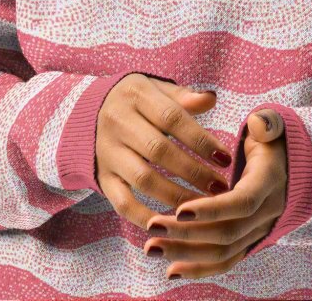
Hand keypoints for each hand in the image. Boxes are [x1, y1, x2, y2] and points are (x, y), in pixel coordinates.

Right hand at [95, 74, 233, 229]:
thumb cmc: (136, 102)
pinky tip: (171, 223)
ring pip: (144, 179)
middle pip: (159, 150)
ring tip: (204, 206)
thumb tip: (211, 99)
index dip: (201, 140)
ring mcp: (107, 152)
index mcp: (136, 94)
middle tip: (220, 187)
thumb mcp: (155, 89)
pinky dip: (146, 217)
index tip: (225, 158)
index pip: (172, 118)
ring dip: (177, 196)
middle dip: (194, 171)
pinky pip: (122, 202)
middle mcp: (118, 122)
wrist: (86, 113)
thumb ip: (182, 96)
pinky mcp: (102, 177)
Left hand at [141, 108, 287, 280]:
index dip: (211, 209)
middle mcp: (266, 213)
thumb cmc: (270, 140)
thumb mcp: (271, 125)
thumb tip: (258, 123)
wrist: (288, 165)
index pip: (241, 203)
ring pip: (222, 252)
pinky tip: (170, 271)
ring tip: (152, 247)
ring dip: (186, 254)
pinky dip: (198, 269)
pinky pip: (225, 261)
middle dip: (187, 233)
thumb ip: (267, 122)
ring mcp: (258, 231)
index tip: (179, 210)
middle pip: (227, 233)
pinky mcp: (248, 242)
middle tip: (153, 227)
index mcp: (269, 182)